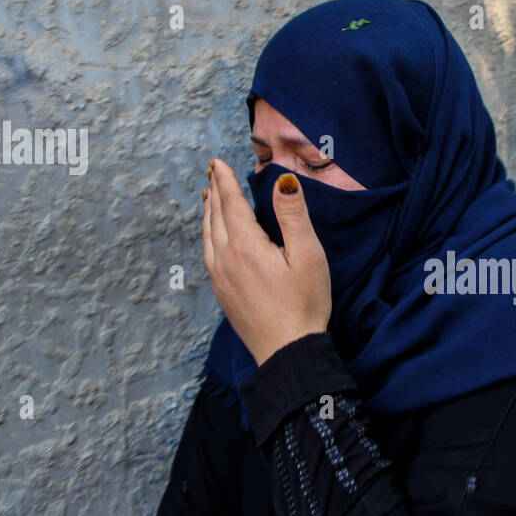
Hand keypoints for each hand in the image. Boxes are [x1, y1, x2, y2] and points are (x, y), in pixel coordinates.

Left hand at [202, 159, 331, 365]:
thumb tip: (282, 181)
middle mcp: (225, 260)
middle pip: (215, 218)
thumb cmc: (304, 305)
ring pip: (208, 237)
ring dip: (208, 214)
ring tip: (209, 198)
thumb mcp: (307, 256)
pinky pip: (208, 255)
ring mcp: (221, 279)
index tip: (218, 162)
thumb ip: (292, 215)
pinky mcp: (223, 295)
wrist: (287, 353)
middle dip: (216, 192)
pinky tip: (213, 238)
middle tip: (213, 172)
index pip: (232, 204)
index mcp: (245, 246)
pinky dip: (208, 236)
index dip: (226, 181)